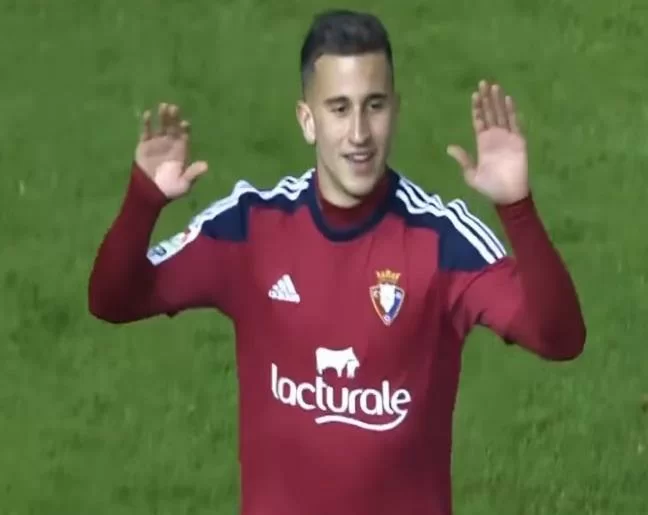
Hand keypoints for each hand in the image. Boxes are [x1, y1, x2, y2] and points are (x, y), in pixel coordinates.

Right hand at [135, 103, 207, 199]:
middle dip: (173, 118)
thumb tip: (206, 166)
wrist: (151, 193)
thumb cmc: (170, 189)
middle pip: (173, 128)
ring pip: (161, 126)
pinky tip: (148, 114)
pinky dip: (147, 123)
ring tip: (163, 106)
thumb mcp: (184, 183)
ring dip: (162, 117)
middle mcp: (170, 144)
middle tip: (173, 107)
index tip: (184, 123)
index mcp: (181, 151)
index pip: (184, 136)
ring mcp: (157, 143)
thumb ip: (193, 173)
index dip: (185, 129)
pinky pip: (146, 132)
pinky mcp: (145, 145)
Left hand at [447, 81, 528, 204]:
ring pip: (502, 115)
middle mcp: (494, 137)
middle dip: (487, 99)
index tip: (475, 94)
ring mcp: (507, 138)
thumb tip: (450, 147)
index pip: (479, 121)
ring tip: (494, 86)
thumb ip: (463, 159)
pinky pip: (515, 124)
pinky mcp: (518, 141)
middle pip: (490, 113)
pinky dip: (511, 112)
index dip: (477, 108)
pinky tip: (507, 100)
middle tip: (484, 82)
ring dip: (498, 101)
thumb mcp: (471, 175)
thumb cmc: (490, 187)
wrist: (508, 195)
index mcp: (483, 143)